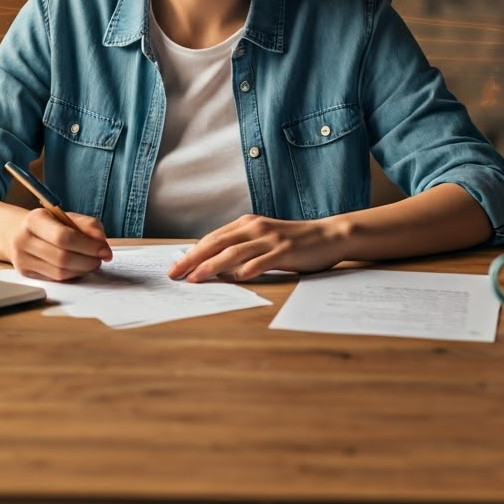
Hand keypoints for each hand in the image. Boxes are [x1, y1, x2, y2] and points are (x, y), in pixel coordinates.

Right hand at [6, 208, 110, 280]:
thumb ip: (88, 225)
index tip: (105, 251)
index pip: (63, 237)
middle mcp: (24, 239)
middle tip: (101, 259)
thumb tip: (102, 243)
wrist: (17, 232)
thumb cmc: (49, 224)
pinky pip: (55, 278)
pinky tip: (79, 267)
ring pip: (59, 272)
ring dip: (82, 269)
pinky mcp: (25, 273)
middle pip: (62, 257)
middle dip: (88, 260)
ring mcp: (22, 258)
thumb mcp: (67, 217)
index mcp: (35, 219)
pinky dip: (72, 274)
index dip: (88, 246)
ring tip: (92, 263)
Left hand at [167, 214, 345, 282]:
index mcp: (247, 224)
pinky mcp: (285, 251)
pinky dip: (247, 270)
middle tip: (175, 274)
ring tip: (196, 278)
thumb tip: (216, 266)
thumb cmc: (294, 241)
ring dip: (212, 266)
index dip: (192, 253)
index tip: (175, 267)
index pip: (212, 239)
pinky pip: (262, 261)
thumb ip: (242, 247)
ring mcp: (270, 239)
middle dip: (193, 259)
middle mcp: (255, 228)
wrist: (328, 235)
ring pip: (234, 252)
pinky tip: (236, 279)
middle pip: (217, 244)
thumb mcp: (264, 239)